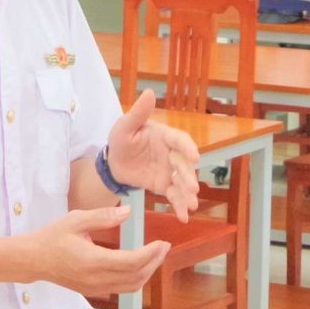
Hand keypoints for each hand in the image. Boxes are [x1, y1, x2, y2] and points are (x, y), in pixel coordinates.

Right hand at [27, 205, 167, 294]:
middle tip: (164, 247)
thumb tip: (129, 212)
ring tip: (156, 255)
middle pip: (136, 277)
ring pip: (131, 286)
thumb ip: (103, 216)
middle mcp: (96, 279)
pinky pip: (122, 289)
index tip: (162, 242)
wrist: (33, 260)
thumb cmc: (53, 236)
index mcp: (93, 261)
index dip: (150, 254)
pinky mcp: (93, 291)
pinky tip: (139, 264)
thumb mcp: (76, 219)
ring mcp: (95, 288)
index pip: (131, 262)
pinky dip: (136, 278)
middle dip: (154, 262)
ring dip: (147, 272)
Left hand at [105, 93, 200, 220]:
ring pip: (182, 182)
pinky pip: (174, 196)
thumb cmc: (121, 139)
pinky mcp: (165, 185)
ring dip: (188, 193)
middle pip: (183, 164)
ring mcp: (170, 170)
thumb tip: (149, 92)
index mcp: (164, 135)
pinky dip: (180, 206)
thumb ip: (138, 113)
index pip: (179, 140)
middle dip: (188, 176)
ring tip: (192, 205)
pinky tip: (184, 216)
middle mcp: (171, 153)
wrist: (115, 162)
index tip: (194, 157)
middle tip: (193, 188)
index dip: (187, 148)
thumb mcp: (125, 126)